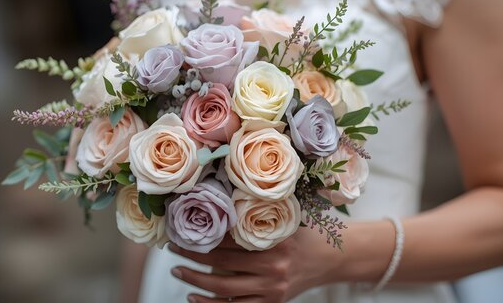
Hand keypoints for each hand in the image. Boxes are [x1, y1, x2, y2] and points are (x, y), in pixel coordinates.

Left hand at [168, 228, 336, 302]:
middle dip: (193, 257)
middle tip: (172, 249)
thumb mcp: (283, 219)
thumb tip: (215, 209)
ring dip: (196, 281)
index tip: (183, 230)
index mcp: (274, 242)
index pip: (230, 241)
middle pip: (223, 265)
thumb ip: (254, 217)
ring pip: (224, 290)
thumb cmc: (302, 233)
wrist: (330, 259)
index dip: (204, 236)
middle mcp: (273, 268)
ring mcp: (272, 289)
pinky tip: (194, 297)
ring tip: (178, 271)